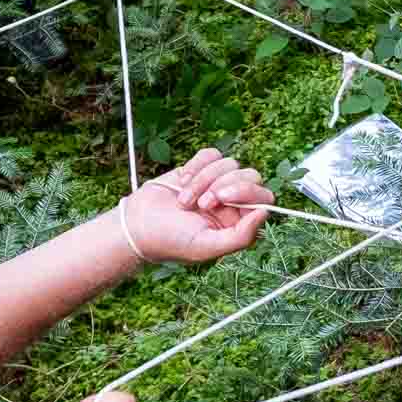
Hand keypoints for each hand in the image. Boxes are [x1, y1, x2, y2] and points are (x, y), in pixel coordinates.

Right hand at [118, 147, 273, 264]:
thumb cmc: (171, 241)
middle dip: (224, 184)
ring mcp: (216, 183)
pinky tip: (182, 183)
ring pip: (229, 163)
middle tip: (203, 203)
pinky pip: (211, 154)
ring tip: (185, 201)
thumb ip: (240, 236)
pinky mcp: (200, 168)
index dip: (247, 192)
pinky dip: (196, 166)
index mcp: (238, 222)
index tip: (223, 198)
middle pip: (250, 175)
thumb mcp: (206, 247)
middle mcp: (231, 202)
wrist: (137, 225)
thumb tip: (265, 213)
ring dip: (203, 180)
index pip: (263, 197)